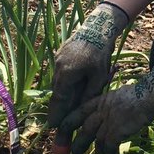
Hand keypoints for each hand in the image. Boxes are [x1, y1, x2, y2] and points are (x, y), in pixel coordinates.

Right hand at [47, 2, 129, 129]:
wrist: (97, 28)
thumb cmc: (100, 53)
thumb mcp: (99, 77)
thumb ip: (89, 94)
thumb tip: (81, 110)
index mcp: (66, 74)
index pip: (59, 99)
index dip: (56, 114)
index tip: (52, 126)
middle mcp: (58, 67)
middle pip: (57, 92)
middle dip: (58, 107)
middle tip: (57, 122)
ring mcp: (57, 60)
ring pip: (59, 83)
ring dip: (62, 94)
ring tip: (65, 108)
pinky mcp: (60, 55)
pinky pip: (60, 74)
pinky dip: (64, 83)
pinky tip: (71, 88)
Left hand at [61, 54, 153, 153]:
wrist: (151, 95)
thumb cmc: (141, 95)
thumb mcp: (119, 96)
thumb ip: (111, 105)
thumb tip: (109, 114)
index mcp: (101, 100)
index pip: (79, 111)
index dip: (69, 122)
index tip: (62, 131)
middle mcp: (101, 110)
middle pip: (84, 128)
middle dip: (78, 142)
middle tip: (74, 152)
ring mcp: (109, 120)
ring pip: (96, 140)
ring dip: (97, 153)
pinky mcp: (117, 130)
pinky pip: (109, 148)